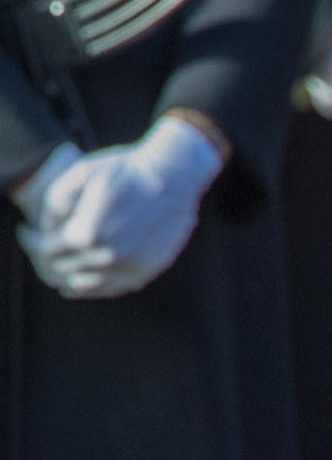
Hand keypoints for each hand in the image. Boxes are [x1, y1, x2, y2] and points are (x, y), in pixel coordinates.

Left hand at [17, 115, 222, 297]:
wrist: (175, 177)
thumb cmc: (127, 170)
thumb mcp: (82, 171)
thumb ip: (55, 199)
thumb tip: (48, 225)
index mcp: (87, 234)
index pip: (46, 250)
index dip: (32, 239)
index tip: (28, 232)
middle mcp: (108, 257)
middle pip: (62, 268)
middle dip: (47, 256)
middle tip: (43, 245)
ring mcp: (129, 268)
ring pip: (83, 284)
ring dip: (67, 273)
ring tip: (62, 261)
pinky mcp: (145, 272)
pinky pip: (109, 289)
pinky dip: (91, 287)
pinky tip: (82, 278)